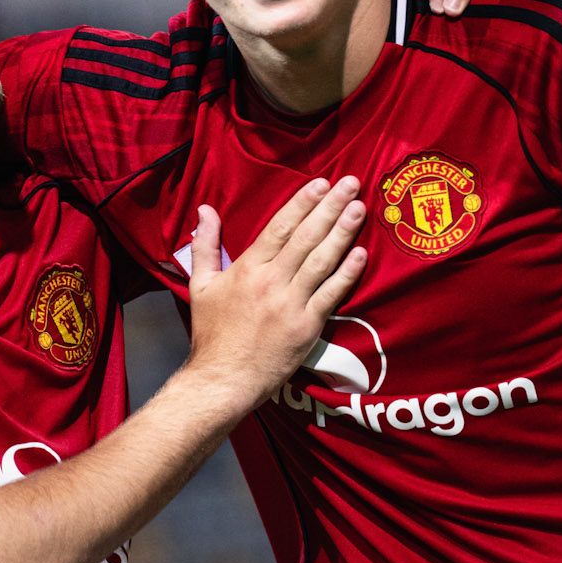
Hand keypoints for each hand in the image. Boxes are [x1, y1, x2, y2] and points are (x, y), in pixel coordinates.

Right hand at [186, 178, 366, 410]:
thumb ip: (205, 245)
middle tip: (351, 184)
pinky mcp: (306, 327)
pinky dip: (346, 274)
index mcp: (247, 268)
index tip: (321, 183)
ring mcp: (291, 304)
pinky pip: (331, 295)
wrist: (223, 379)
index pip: (280, 227)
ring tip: (359, 208)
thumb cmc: (212, 334)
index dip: (302, 203)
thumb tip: (205, 210)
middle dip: (330, 207)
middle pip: (306, 237)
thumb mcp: (200, 286)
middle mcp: (271, 281)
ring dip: (343, 232)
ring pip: (321, 261)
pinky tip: (361, 253)